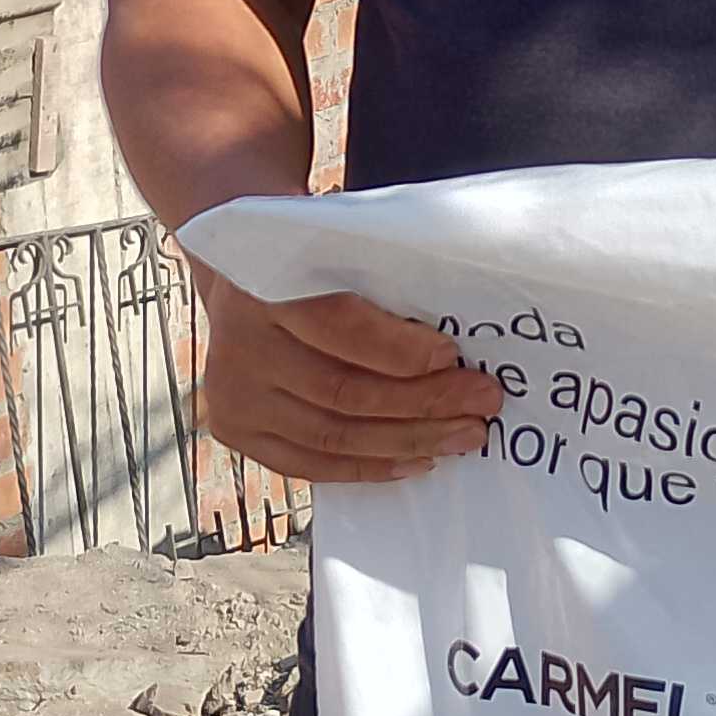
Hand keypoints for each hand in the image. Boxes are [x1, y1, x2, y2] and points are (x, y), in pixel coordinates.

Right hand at [191, 268, 506, 484]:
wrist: (237, 279)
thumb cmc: (304, 262)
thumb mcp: (331, 248)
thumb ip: (376, 284)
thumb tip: (454, 336)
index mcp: (264, 287)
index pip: (340, 330)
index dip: (400, 350)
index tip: (454, 356)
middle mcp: (242, 346)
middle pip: (344, 392)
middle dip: (425, 402)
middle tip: (481, 402)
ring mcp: (234, 395)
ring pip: (333, 435)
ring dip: (409, 440)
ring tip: (463, 435)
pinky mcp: (235, 429)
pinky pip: (309, 463)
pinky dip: (367, 467)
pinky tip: (415, 461)